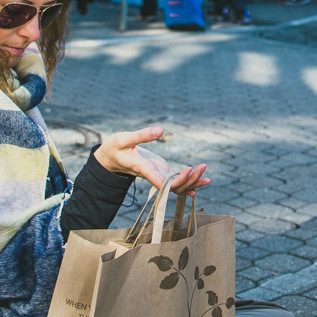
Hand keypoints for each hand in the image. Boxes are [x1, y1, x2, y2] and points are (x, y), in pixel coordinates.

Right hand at [94, 127, 209, 195]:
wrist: (109, 158)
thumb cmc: (114, 148)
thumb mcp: (123, 139)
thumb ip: (141, 135)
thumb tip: (161, 130)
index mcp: (143, 168)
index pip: (161, 181)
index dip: (176, 181)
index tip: (189, 171)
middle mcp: (152, 176)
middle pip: (173, 187)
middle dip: (190, 180)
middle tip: (203, 166)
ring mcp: (156, 175)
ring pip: (176, 187)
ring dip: (192, 182)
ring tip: (207, 175)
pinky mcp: (160, 172)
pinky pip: (176, 182)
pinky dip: (189, 183)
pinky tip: (202, 182)